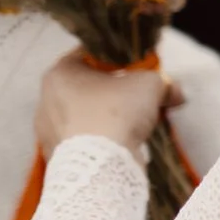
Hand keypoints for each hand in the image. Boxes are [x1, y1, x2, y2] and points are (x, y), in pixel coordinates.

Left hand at [34, 49, 178, 158]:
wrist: (101, 165)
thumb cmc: (118, 113)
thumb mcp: (150, 84)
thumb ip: (162, 81)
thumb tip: (174, 92)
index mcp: (60, 72)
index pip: (90, 55)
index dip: (118, 59)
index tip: (137, 68)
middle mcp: (45, 99)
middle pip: (87, 87)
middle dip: (113, 91)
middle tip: (138, 97)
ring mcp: (47, 130)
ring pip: (83, 115)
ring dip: (105, 116)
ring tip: (131, 125)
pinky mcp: (55, 155)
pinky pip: (81, 140)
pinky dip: (98, 140)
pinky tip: (118, 145)